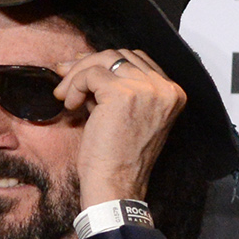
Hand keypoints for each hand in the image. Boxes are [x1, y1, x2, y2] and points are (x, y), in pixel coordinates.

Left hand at [63, 46, 185, 207]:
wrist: (117, 183)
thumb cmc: (121, 156)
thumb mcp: (130, 114)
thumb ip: (120, 88)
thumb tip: (87, 63)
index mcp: (173, 94)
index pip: (138, 60)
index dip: (107, 63)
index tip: (83, 71)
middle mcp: (165, 88)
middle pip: (120, 54)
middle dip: (88, 64)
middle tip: (65, 76)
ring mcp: (146, 88)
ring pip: (104, 60)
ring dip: (78, 74)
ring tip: (66, 95)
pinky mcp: (122, 93)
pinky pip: (90, 74)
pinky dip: (75, 86)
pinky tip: (72, 106)